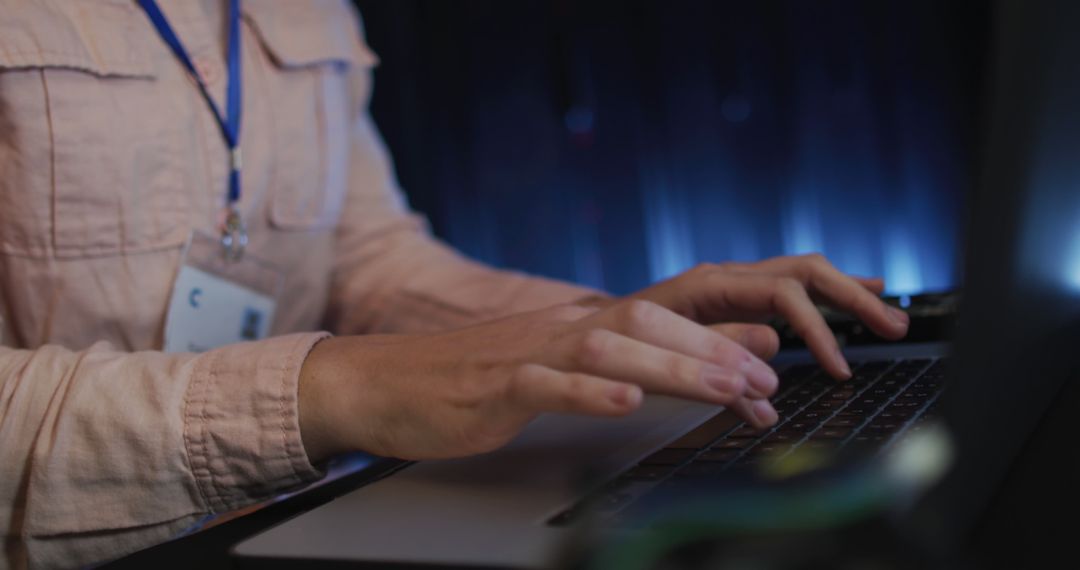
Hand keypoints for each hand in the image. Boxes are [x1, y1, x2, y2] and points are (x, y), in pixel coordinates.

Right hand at [298, 299, 780, 462]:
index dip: (716, 342)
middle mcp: (557, 330)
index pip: (658, 326)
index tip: (767, 365)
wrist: (378, 382)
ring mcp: (524, 354)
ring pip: (609, 349)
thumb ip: (595, 370)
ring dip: (673, 366)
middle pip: (648, 327)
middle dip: (714, 351)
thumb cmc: (461, 383)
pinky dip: (588, 392)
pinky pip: (545, 385)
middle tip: (766, 378)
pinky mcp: (491, 387)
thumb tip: (650, 379)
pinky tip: (624, 399)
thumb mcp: (539, 373)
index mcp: (572, 327)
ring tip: (724, 387)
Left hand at [627, 254, 909, 378]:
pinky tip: (861, 295)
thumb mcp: (659, 346)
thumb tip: (772, 354)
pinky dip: (826, 296)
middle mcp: (727, 277)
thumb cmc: (618, 340)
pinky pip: (791, 290)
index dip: (816, 328)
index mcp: (710, 283)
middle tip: (892, 326)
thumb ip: (714, 348)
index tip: (838, 367)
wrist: (590, 331)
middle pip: (805, 272)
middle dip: (852, 296)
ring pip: (803, 275)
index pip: (782, 293)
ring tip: (888, 314)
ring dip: (848, 293)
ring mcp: (734, 286)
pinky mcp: (736, 301)